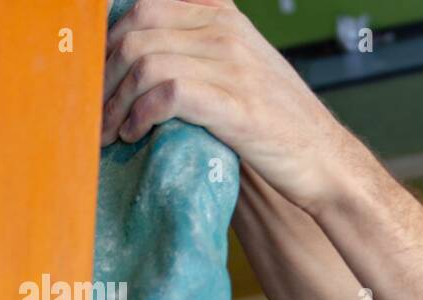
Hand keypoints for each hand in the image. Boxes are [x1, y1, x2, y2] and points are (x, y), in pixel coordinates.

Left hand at [101, 0, 357, 211]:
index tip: (96, 72)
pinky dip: (139, 115)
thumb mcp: (243, 68)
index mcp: (225, 17)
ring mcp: (234, 67)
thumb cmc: (280, 124)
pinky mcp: (236, 106)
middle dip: (104, 71)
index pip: (145, 5)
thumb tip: (138, 55)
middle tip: (96, 107)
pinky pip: (167, 94)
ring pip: (145, 61)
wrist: (326, 162)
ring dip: (116, 100)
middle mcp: (228, 32)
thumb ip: (200, 50)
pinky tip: (135, 134)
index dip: (108, 37)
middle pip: (137, 30)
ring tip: (111, 130)